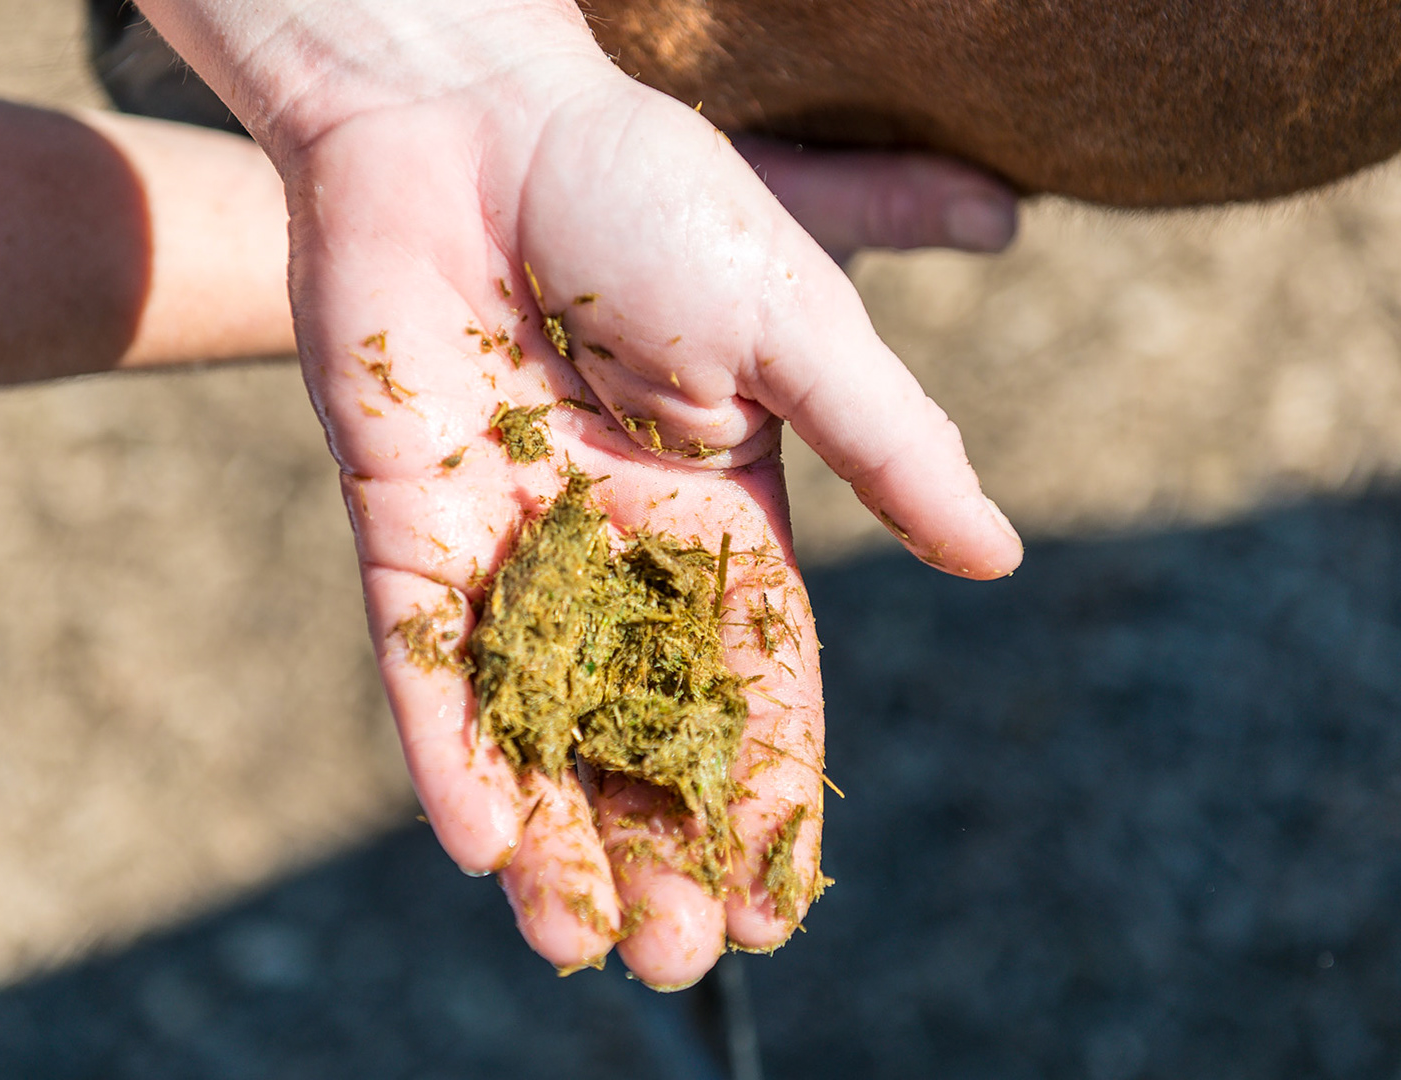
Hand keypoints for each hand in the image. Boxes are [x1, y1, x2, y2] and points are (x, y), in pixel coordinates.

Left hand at [137, 0, 1022, 987]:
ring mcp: (504, 540)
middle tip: (675, 957)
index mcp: (718, 510)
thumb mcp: (798, 325)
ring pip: (532, 719)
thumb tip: (996, 558)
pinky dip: (449, 745)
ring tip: (577, 946)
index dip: (769, 792)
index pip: (756, 682)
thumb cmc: (649, 197)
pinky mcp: (404, 521)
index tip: (782, 900)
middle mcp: (609, 545)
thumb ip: (887, 443)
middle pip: (639, 729)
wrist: (475, 114)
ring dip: (553, 831)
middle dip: (657, 843)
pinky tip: (479, 843)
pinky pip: (425, 657)